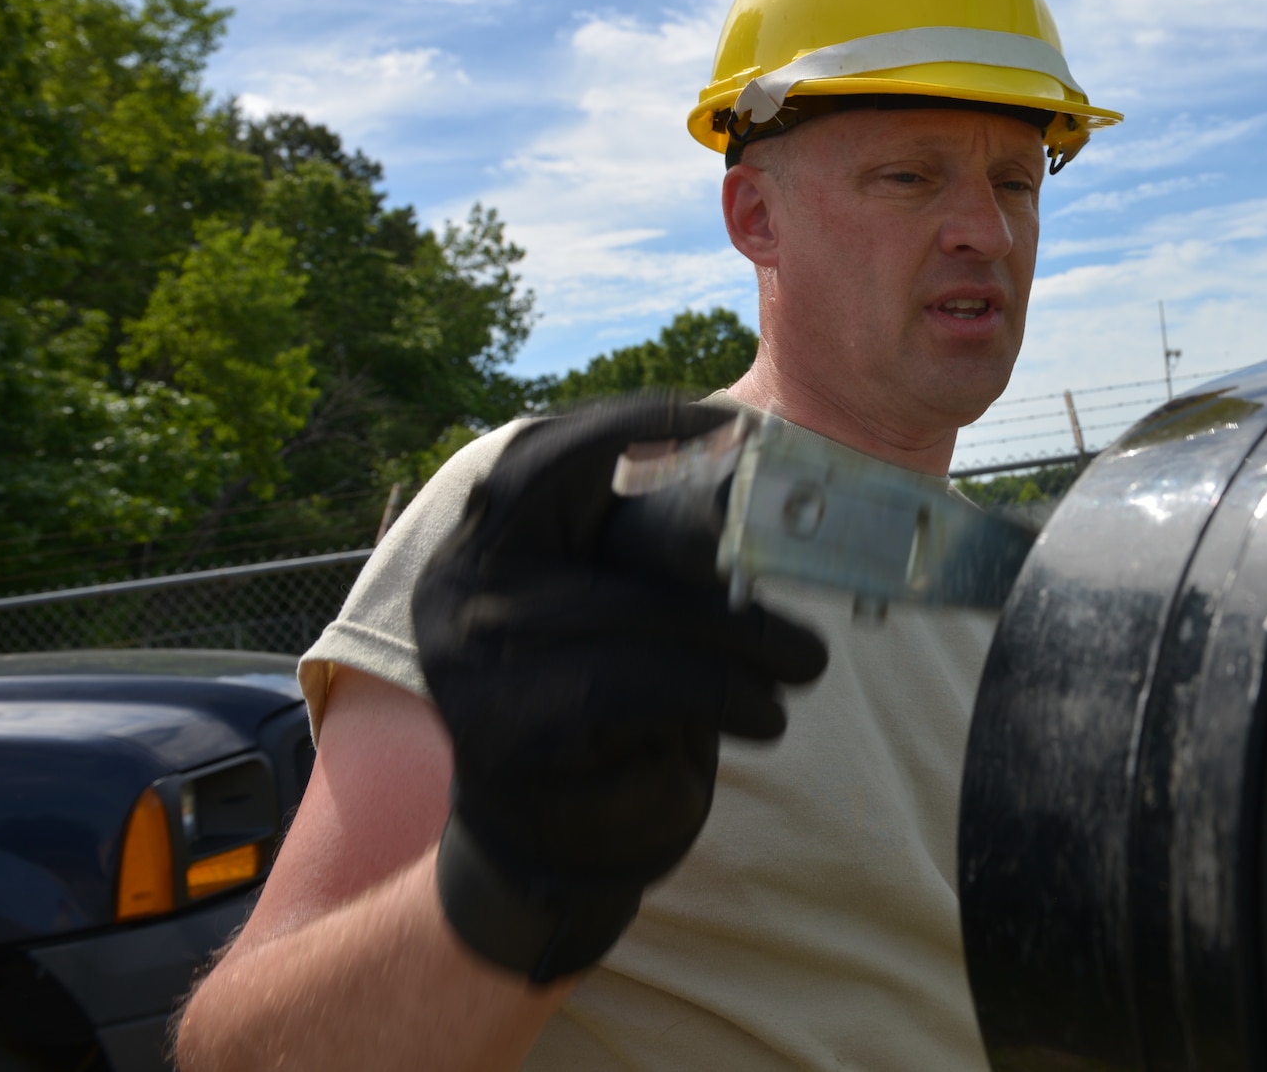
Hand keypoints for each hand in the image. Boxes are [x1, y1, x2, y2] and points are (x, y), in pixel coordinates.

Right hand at [411, 393, 826, 982]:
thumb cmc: (609, 706)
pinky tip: (767, 716)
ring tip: (806, 663)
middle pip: (594, 525)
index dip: (633, 424)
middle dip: (707, 534)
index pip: (544, 455)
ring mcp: (474, 663)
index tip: (728, 421)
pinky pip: (640, 686)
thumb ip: (645, 547)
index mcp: (481, 547)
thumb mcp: (620, 608)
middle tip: (789, 553)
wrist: (554, 845)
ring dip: (745, 639)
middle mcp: (460, 592)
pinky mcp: (511, 731)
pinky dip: (723, 695)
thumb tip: (749, 470)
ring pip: (637, 615)